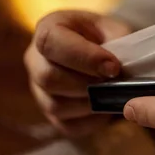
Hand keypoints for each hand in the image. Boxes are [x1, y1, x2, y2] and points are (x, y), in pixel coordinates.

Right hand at [24, 10, 131, 137]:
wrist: (106, 53)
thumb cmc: (108, 38)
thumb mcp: (116, 30)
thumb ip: (119, 44)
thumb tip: (118, 69)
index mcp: (49, 28)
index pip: (51, 42)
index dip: (83, 57)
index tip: (112, 67)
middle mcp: (35, 59)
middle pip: (49, 78)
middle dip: (87, 84)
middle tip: (113, 82)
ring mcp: (39, 89)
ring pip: (56, 106)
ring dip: (90, 104)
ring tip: (111, 94)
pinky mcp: (50, 114)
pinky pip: (67, 126)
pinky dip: (92, 122)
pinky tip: (105, 108)